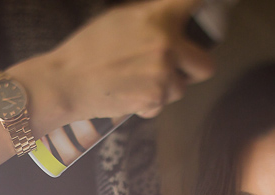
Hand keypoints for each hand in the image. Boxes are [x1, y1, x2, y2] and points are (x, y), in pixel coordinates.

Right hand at [38, 0, 215, 121]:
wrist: (67, 81)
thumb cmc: (88, 48)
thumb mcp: (119, 18)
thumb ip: (151, 17)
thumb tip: (172, 18)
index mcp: (159, 17)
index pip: (197, 3)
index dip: (205, 7)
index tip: (207, 13)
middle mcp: (167, 44)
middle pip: (206, 65)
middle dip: (194, 70)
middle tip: (178, 68)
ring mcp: (163, 75)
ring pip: (181, 89)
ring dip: (165, 88)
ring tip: (138, 81)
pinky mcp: (153, 99)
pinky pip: (161, 105)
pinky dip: (148, 104)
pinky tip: (129, 94)